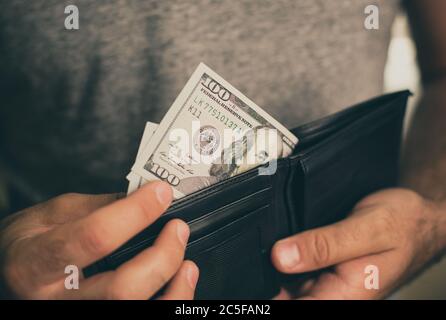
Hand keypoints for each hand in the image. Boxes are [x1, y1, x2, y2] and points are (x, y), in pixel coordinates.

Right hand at [0, 181, 198, 298]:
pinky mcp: (101, 316)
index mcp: (38, 262)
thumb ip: (97, 207)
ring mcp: (80, 314)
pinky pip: (145, 315)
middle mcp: (57, 299)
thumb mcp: (51, 214)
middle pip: (122, 289)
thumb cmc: (29, 245)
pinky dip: (172, 301)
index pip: (95, 237)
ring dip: (173, 286)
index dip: (136, 213)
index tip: (160, 193)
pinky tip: (180, 282)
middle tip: (177, 228)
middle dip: (162, 256)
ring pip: (136, 309)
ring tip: (186, 261)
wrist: (13, 274)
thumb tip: (144, 197)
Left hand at [271, 188, 445, 298]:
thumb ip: (324, 245)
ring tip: (273, 242)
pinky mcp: (319, 272)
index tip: (249, 277)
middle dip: (266, 276)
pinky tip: (280, 243)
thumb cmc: (404, 225)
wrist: (416, 218)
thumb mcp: (367, 229)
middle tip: (261, 251)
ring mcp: (324, 284)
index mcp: (345, 296)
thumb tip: (280, 257)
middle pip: (283, 296)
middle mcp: (332, 295)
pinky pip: (290, 270)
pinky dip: (281, 257)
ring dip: (271, 267)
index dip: (268, 293)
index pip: (294, 307)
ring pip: (283, 284)